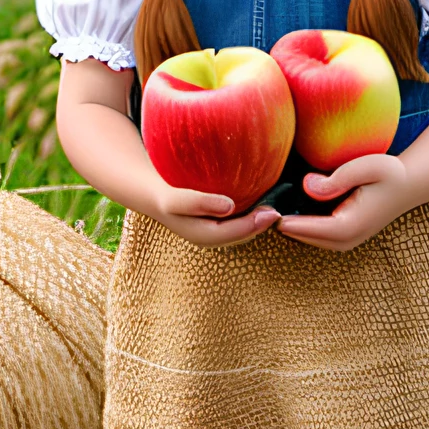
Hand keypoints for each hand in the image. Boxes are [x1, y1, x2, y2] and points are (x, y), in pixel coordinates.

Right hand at [146, 185, 280, 248]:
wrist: (149, 192)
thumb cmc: (162, 194)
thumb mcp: (174, 198)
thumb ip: (200, 202)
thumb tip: (231, 206)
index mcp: (203, 236)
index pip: (236, 232)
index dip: (256, 224)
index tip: (273, 212)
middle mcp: (210, 237)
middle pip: (242, 234)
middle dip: (261, 224)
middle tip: (278, 210)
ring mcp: (212, 230)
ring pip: (241, 230)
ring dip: (257, 221)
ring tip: (272, 207)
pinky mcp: (213, 221)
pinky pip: (236, 221)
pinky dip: (249, 214)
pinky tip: (257, 201)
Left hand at [276, 154, 417, 251]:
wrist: (409, 184)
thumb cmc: (390, 173)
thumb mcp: (368, 167)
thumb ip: (338, 177)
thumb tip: (308, 186)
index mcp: (350, 225)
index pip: (308, 228)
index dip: (284, 220)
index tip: (263, 210)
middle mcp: (346, 239)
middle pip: (302, 237)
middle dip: (280, 225)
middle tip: (257, 207)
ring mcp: (345, 241)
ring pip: (305, 238)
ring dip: (287, 226)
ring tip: (264, 208)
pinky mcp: (342, 237)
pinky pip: (313, 235)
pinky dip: (298, 225)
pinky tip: (283, 208)